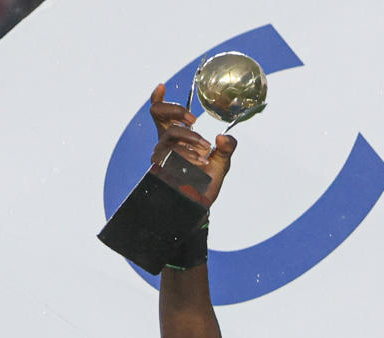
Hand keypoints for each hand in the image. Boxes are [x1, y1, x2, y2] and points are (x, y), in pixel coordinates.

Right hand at [148, 84, 236, 204]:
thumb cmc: (206, 184)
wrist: (199, 206)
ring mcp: (162, 154)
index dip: (158, 98)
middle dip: (176, 109)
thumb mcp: (222, 162)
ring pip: (171, 133)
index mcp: (176, 137)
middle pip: (157, 113)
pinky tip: (201, 162)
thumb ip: (226, 148)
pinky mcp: (161, 166)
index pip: (161, 114)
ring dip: (191, 137)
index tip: (162, 85)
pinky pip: (172, 152)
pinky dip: (189, 154)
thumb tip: (223, 137)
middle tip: (193, 118)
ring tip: (206, 149)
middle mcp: (166, 142)